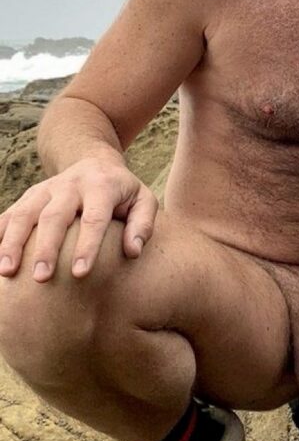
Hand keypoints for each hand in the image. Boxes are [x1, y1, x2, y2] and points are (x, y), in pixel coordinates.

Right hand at [0, 157, 157, 281]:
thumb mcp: (143, 200)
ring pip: (25, 214)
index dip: (86, 246)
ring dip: (14, 243)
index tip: (79, 273)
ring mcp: (45, 189)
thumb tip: (133, 251)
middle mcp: (70, 185)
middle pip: (54, 217)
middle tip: (41, 279)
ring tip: (7, 272)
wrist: (93, 162)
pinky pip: (9, 214)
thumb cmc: (122, 192)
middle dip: (46, 248)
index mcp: (101, 186)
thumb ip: (142, 225)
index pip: (93, 218)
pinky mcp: (29, 196)